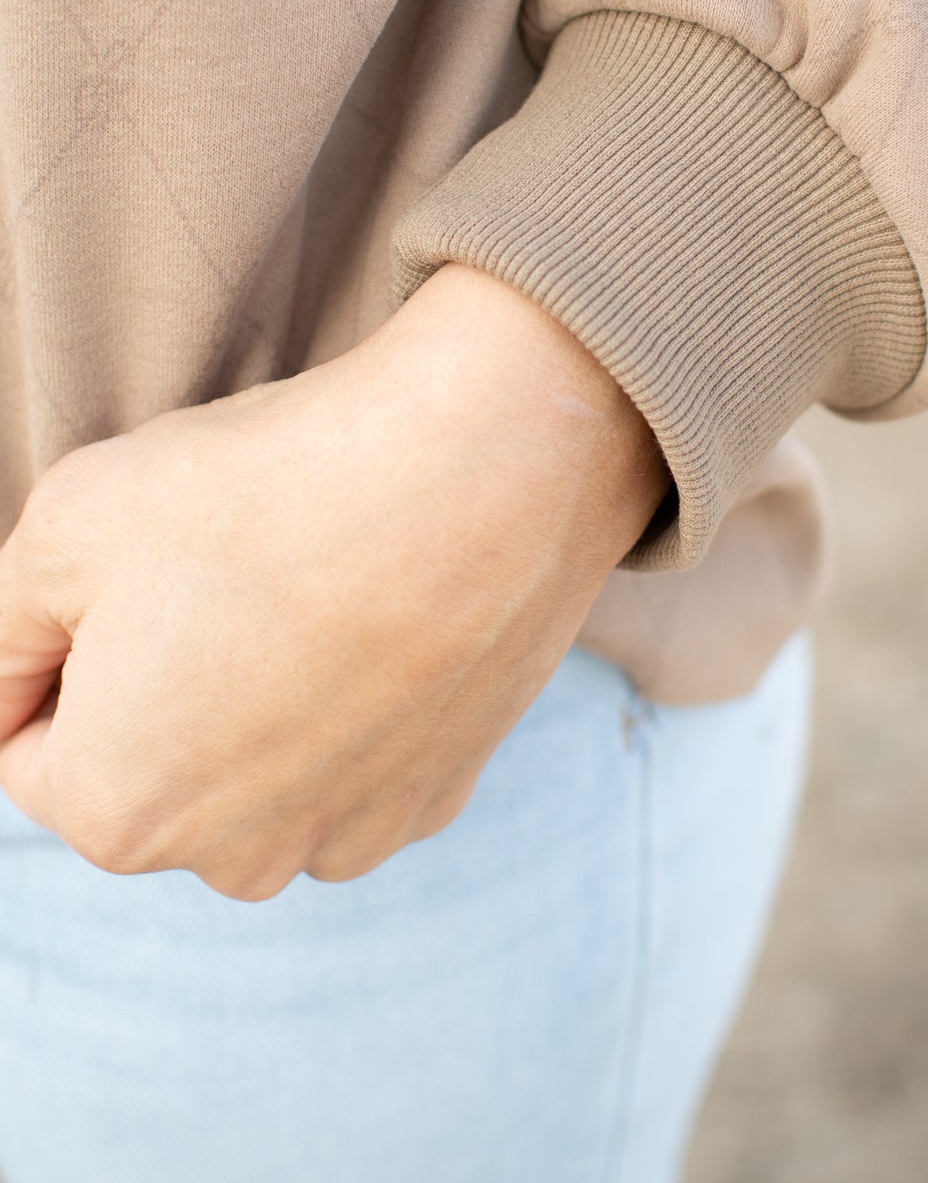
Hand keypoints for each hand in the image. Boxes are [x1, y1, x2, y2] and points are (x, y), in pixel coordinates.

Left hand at [0, 265, 667, 899]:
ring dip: (256, 702)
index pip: (25, 742)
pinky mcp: (438, 796)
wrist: (482, 464)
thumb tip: (0, 677)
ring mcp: (348, 836)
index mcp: (116, 811)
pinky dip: (350, 702)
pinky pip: (352, 762)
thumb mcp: (63, 520)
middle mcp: (232, 861)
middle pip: (148, 767)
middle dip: (158, 683)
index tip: (132, 568)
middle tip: (225, 566)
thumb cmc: (266, 486)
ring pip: (252, 774)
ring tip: (307, 585)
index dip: (62, 639)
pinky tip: (376, 615)